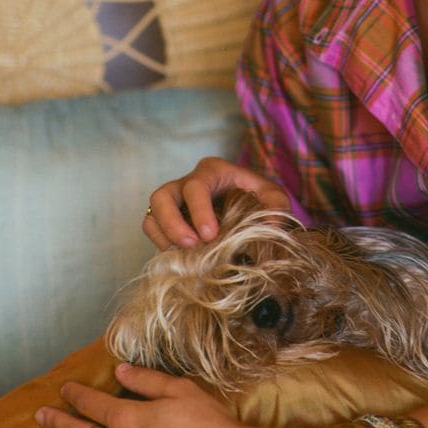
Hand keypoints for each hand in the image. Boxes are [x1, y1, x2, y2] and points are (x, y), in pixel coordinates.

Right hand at [143, 157, 289, 248]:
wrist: (246, 203)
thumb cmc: (256, 196)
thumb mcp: (271, 195)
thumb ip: (276, 205)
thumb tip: (272, 225)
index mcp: (212, 171)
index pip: (196, 186)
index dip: (199, 211)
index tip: (210, 235)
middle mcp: (187, 183)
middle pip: (163, 196)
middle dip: (173, 223)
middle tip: (192, 245)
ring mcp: (173, 201)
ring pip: (153, 212)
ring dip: (164, 234)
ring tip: (184, 253)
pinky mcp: (166, 218)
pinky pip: (151, 227)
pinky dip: (160, 242)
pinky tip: (179, 256)